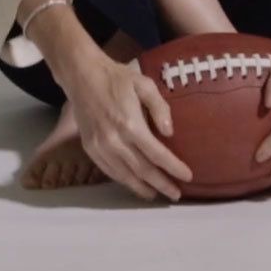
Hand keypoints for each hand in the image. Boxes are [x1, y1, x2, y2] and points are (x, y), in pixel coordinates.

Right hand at [60, 51, 194, 200]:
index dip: (173, 167)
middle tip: (176, 194)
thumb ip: (160, 107)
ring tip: (157, 195)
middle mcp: (115, 140)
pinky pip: (109, 171)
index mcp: (130, 124)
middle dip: (162, 184)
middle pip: (143, 170)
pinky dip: (124, 181)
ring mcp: (100, 147)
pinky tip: (135, 184)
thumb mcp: (144, 84)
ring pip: (125, 175)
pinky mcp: (90, 148)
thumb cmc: (117, 78)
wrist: (82, 76)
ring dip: (142, 188)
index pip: (157, 154)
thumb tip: (169, 132)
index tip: (187, 176)